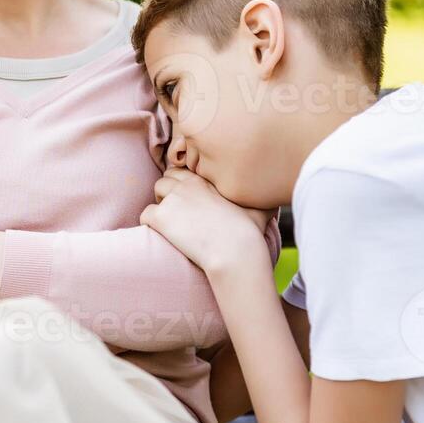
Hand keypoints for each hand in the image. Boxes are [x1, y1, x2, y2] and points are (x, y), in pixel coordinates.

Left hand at [140, 168, 273, 281]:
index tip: (189, 200)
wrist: (235, 252)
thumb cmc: (249, 233)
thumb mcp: (261, 208)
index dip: (184, 184)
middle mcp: (188, 184)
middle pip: (167, 177)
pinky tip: (163, 235)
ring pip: (156, 191)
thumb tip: (278, 195)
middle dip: (169, 192)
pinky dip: (150, 224)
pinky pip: (145, 214)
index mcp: (208, 180)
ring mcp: (173, 199)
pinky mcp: (161, 217)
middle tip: (179, 213)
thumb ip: (264, 198)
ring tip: (171, 223)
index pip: (185, 170)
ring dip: (161, 204)